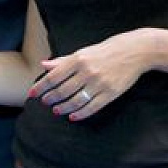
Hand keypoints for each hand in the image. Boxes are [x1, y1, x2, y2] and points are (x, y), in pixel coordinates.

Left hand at [31, 29, 150, 120]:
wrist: (135, 51)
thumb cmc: (106, 50)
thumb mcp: (83, 52)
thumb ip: (63, 61)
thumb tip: (44, 65)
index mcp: (78, 60)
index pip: (53, 77)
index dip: (40, 87)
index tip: (32, 94)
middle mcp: (87, 72)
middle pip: (62, 90)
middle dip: (50, 98)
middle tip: (44, 103)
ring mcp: (100, 83)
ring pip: (76, 101)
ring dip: (63, 107)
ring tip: (56, 110)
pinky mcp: (111, 93)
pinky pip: (92, 107)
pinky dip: (80, 114)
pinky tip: (72, 116)